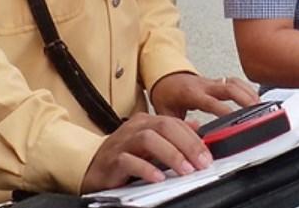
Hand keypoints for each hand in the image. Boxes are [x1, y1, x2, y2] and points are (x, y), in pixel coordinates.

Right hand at [80, 112, 212, 191]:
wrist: (90, 167)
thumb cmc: (123, 155)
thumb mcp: (151, 142)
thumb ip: (172, 134)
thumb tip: (197, 127)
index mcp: (146, 121)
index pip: (175, 123)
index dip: (194, 138)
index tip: (208, 155)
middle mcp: (134, 127)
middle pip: (165, 126)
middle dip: (187, 144)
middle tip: (201, 163)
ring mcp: (122, 142)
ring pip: (148, 139)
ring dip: (171, 154)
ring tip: (185, 170)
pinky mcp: (111, 160)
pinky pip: (129, 160)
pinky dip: (146, 168)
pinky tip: (159, 178)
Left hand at [150, 72, 258, 118]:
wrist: (165, 76)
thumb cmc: (166, 94)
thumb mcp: (166, 113)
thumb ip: (178, 126)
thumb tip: (189, 142)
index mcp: (191, 93)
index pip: (211, 102)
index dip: (224, 111)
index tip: (234, 122)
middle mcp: (204, 85)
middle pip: (229, 87)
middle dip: (245, 99)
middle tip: (257, 111)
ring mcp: (212, 82)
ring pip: (235, 82)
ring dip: (249, 93)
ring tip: (262, 107)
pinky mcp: (218, 82)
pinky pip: (236, 82)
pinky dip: (247, 89)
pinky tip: (255, 99)